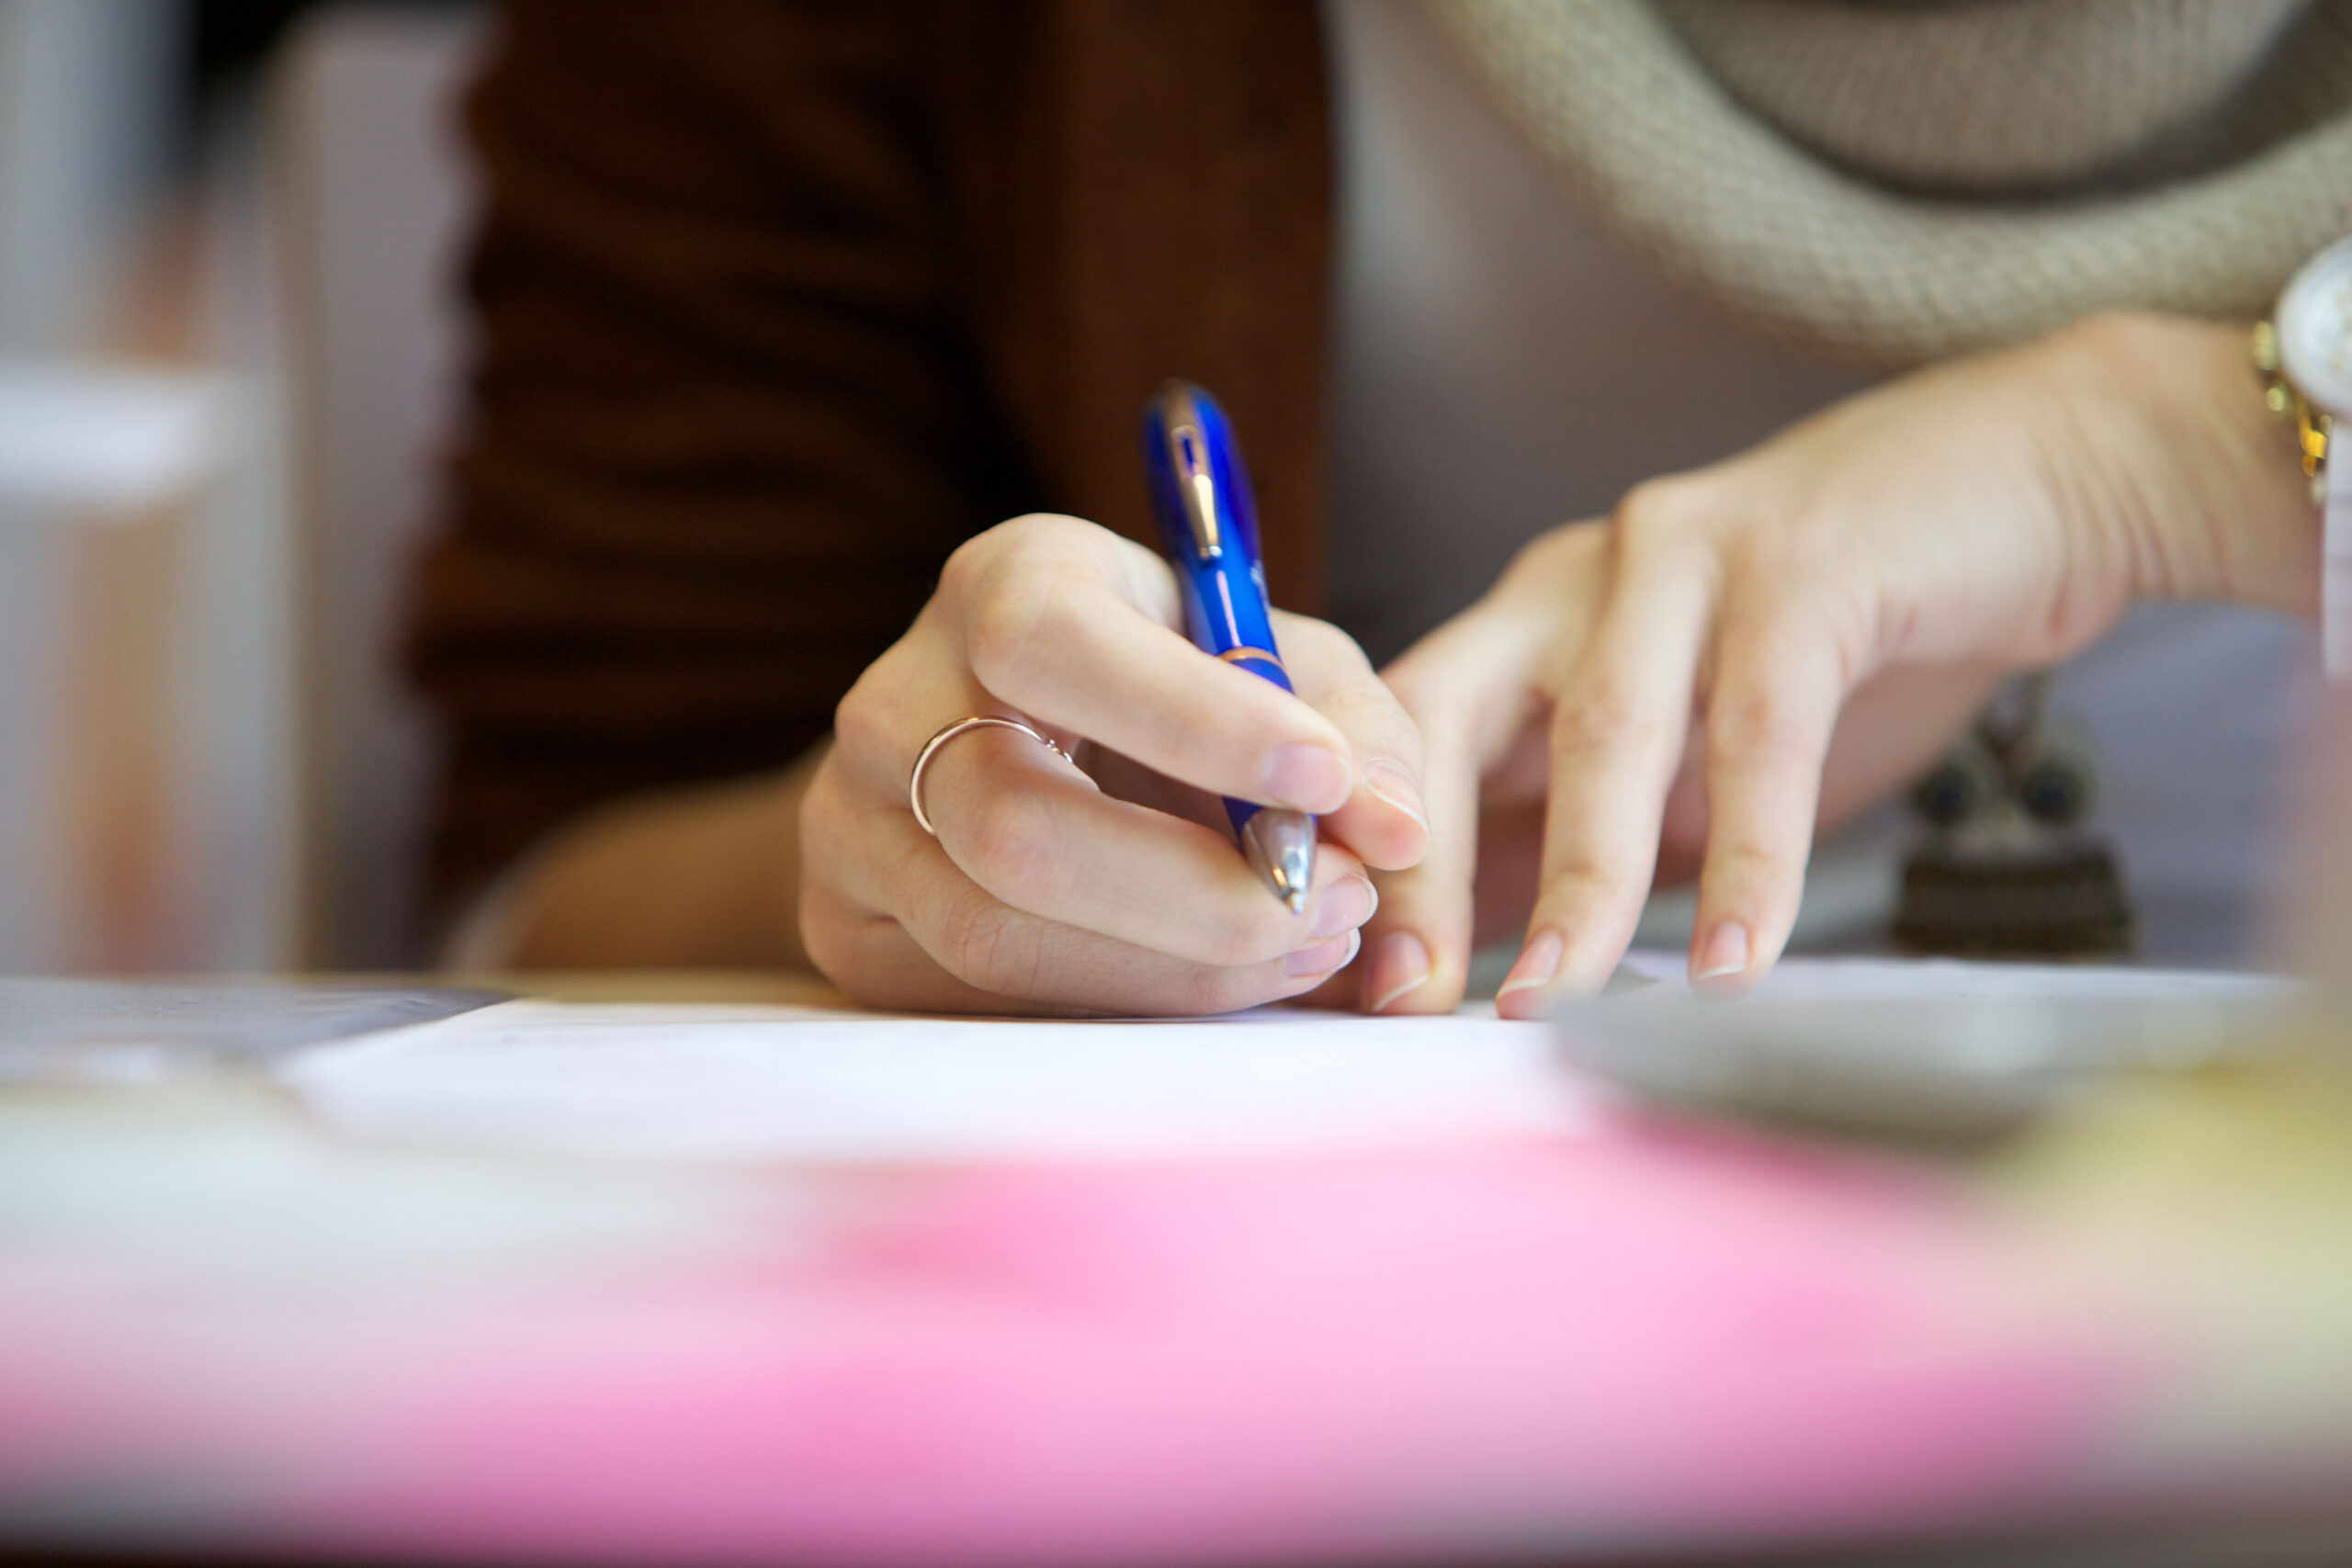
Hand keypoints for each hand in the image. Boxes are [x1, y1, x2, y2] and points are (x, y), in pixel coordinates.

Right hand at [801, 513, 1428, 1013]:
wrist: (1015, 744)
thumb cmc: (1172, 686)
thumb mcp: (1272, 659)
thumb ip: (1351, 725)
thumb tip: (1394, 830)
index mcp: (999, 584)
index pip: (1051, 641)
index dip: (1189, 716)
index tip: (1325, 780)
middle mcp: (891, 699)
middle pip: (1011, 823)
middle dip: (1197, 890)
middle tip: (1340, 903)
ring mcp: (849, 826)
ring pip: (997, 935)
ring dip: (1177, 966)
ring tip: (1307, 943)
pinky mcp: (852, 931)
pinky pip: (986, 1001)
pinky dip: (1127, 1003)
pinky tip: (1224, 976)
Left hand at [1351, 313, 2317, 1016]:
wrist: (2035, 479)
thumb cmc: (1847, 635)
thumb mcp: (1687, 746)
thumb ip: (1586, 829)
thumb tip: (1483, 967)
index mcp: (1529, 624)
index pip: (1403, 745)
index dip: (1376, 864)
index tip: (1364, 990)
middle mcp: (1578, 579)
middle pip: (1450, 722)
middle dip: (1421, 866)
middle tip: (1407, 997)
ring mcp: (1685, 559)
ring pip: (1601, 732)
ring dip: (1575, 880)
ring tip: (1552, 998)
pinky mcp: (1805, 567)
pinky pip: (1759, 732)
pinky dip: (1746, 857)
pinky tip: (1733, 959)